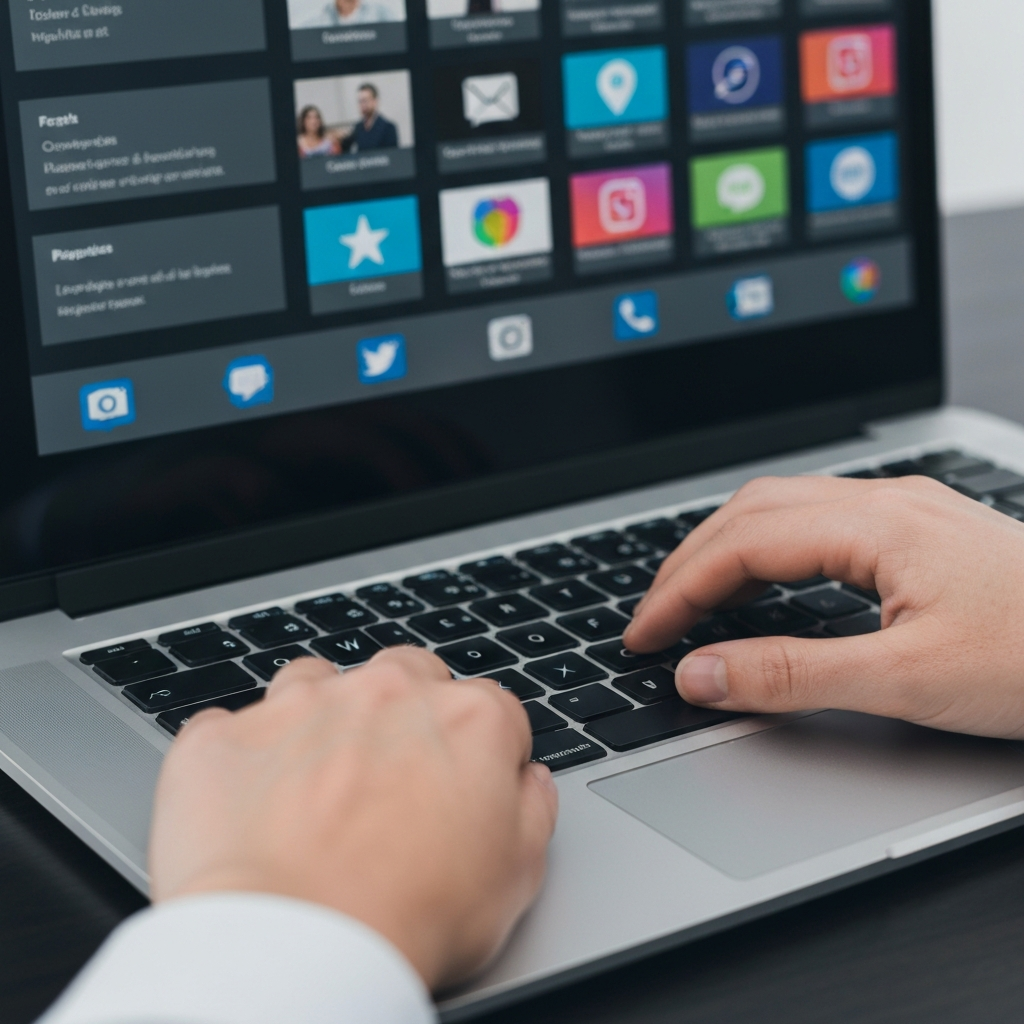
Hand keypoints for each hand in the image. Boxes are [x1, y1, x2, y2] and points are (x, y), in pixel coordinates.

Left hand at [148, 648, 557, 990]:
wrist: (299, 947)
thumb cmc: (412, 918)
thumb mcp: (517, 877)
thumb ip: (532, 810)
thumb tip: (529, 783)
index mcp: (467, 720)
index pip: (491, 708)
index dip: (484, 751)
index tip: (467, 788)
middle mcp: (387, 692)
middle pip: (407, 676)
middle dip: (405, 712)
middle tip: (392, 780)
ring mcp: (300, 704)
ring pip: (318, 683)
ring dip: (322, 718)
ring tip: (315, 785)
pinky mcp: (226, 735)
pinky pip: (231, 728)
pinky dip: (242, 759)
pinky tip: (248, 806)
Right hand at [624, 475, 1023, 738]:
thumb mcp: (908, 680)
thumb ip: (791, 675)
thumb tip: (703, 673)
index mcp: (877, 524)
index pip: (742, 544)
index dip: (680, 590)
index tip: (645, 635)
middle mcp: (886, 503)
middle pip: (751, 510)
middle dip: (690, 562)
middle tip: (654, 619)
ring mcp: (906, 510)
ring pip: (782, 507)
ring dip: (725, 548)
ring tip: (693, 598)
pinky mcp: (920, 531)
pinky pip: (817, 520)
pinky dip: (767, 549)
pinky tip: (765, 580)